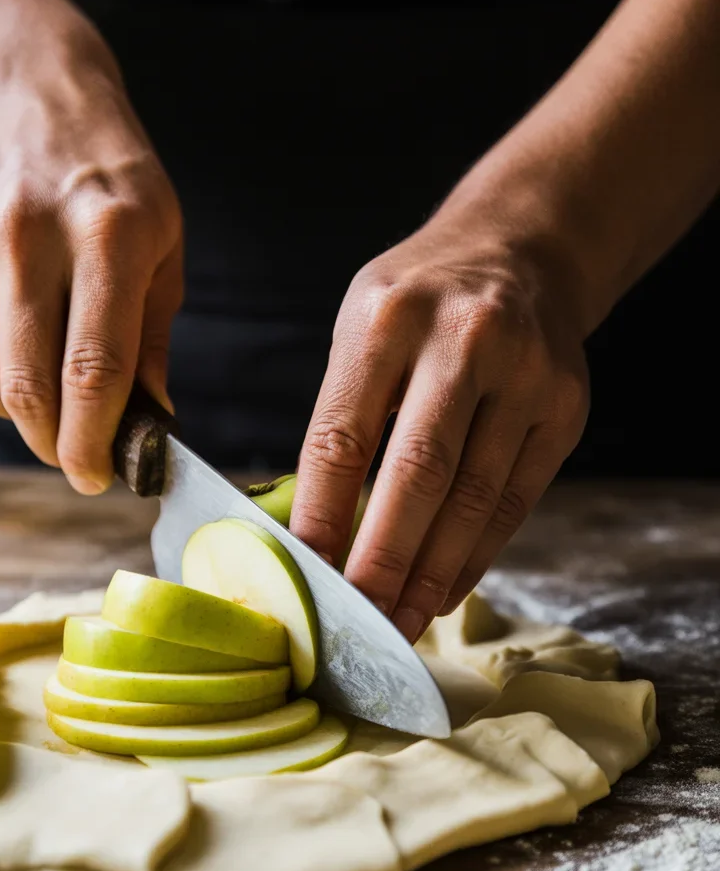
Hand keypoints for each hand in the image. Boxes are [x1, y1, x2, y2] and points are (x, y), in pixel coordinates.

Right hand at [0, 41, 182, 493]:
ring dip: (29, 410)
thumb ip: (153, 341)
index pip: (94, 368)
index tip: (99, 478)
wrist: (32, 110)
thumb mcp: (163, 250)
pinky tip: (21, 338)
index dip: (95, 440)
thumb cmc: (115, 191)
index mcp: (107, 236)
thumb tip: (149, 427)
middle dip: (57, 444)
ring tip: (57, 380)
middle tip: (78, 456)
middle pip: (31, 390)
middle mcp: (29, 239)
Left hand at [289, 215, 588, 642]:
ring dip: (433, 572)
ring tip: (401, 619)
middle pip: (418, 474)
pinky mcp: (565, 407)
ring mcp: (525, 373)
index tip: (306, 574)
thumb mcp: (362, 329)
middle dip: (383, 559)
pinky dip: (477, 555)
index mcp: (387, 318)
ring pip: (473, 498)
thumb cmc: (418, 303)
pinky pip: (515, 500)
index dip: (322, 515)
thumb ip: (343, 414)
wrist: (520, 251)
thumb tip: (317, 528)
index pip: (344, 436)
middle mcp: (463, 339)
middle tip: (359, 619)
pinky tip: (446, 588)